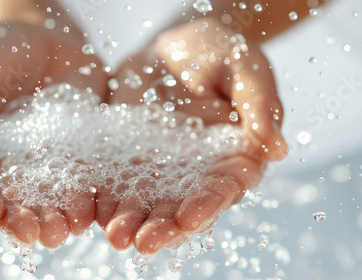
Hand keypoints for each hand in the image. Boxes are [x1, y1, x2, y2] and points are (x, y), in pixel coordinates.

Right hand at [0, 19, 106, 247]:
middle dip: (18, 220)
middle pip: (7, 201)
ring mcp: (39, 164)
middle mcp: (2, 165)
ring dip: (51, 220)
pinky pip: (77, 184)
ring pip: (43, 201)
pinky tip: (87, 213)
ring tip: (60, 232)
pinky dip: (81, 201)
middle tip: (32, 233)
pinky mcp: (72, 157)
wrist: (45, 37)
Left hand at [97, 18, 287, 255]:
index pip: (223, 189)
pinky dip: (108, 198)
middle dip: (165, 228)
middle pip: (182, 207)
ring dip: (133, 222)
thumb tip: (278, 150)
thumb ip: (260, 107)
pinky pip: (117, 180)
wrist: (177, 45)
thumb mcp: (246, 70)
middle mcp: (196, 172)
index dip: (207, 205)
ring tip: (117, 236)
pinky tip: (96, 212)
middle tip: (144, 243)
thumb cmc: (222, 54)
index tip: (189, 218)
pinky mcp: (130, 156)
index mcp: (233, 158)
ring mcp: (161, 167)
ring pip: (148, 202)